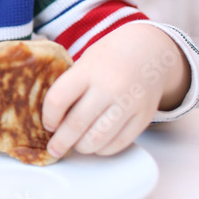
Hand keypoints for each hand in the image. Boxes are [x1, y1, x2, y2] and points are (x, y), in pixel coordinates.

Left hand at [41, 23, 189, 157]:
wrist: (150, 49)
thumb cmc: (111, 57)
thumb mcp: (86, 61)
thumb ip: (71, 85)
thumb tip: (52, 117)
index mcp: (89, 70)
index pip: (58, 99)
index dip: (49, 117)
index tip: (48, 124)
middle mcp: (110, 87)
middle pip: (76, 124)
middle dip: (61, 141)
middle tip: (54, 148)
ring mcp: (129, 104)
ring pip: (97, 139)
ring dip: (81, 147)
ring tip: (76, 145)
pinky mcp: (144, 117)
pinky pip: (118, 143)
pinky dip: (103, 149)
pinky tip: (96, 144)